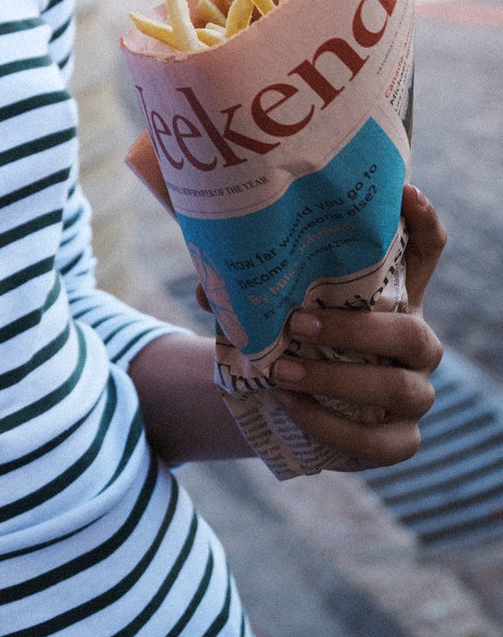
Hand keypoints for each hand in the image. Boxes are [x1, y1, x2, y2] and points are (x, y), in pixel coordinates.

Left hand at [272, 186, 445, 470]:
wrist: (281, 404)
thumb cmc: (284, 339)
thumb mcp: (274, 305)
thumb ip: (250, 287)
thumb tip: (211, 287)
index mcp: (392, 298)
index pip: (426, 252)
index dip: (424, 224)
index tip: (405, 194)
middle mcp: (413, 343)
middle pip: (413, 332)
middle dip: (357, 329)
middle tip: (298, 321)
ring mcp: (413, 394)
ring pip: (400, 389)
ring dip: (339, 379)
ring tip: (284, 370)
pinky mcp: (399, 441)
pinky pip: (379, 441)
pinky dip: (331, 424)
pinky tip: (293, 405)